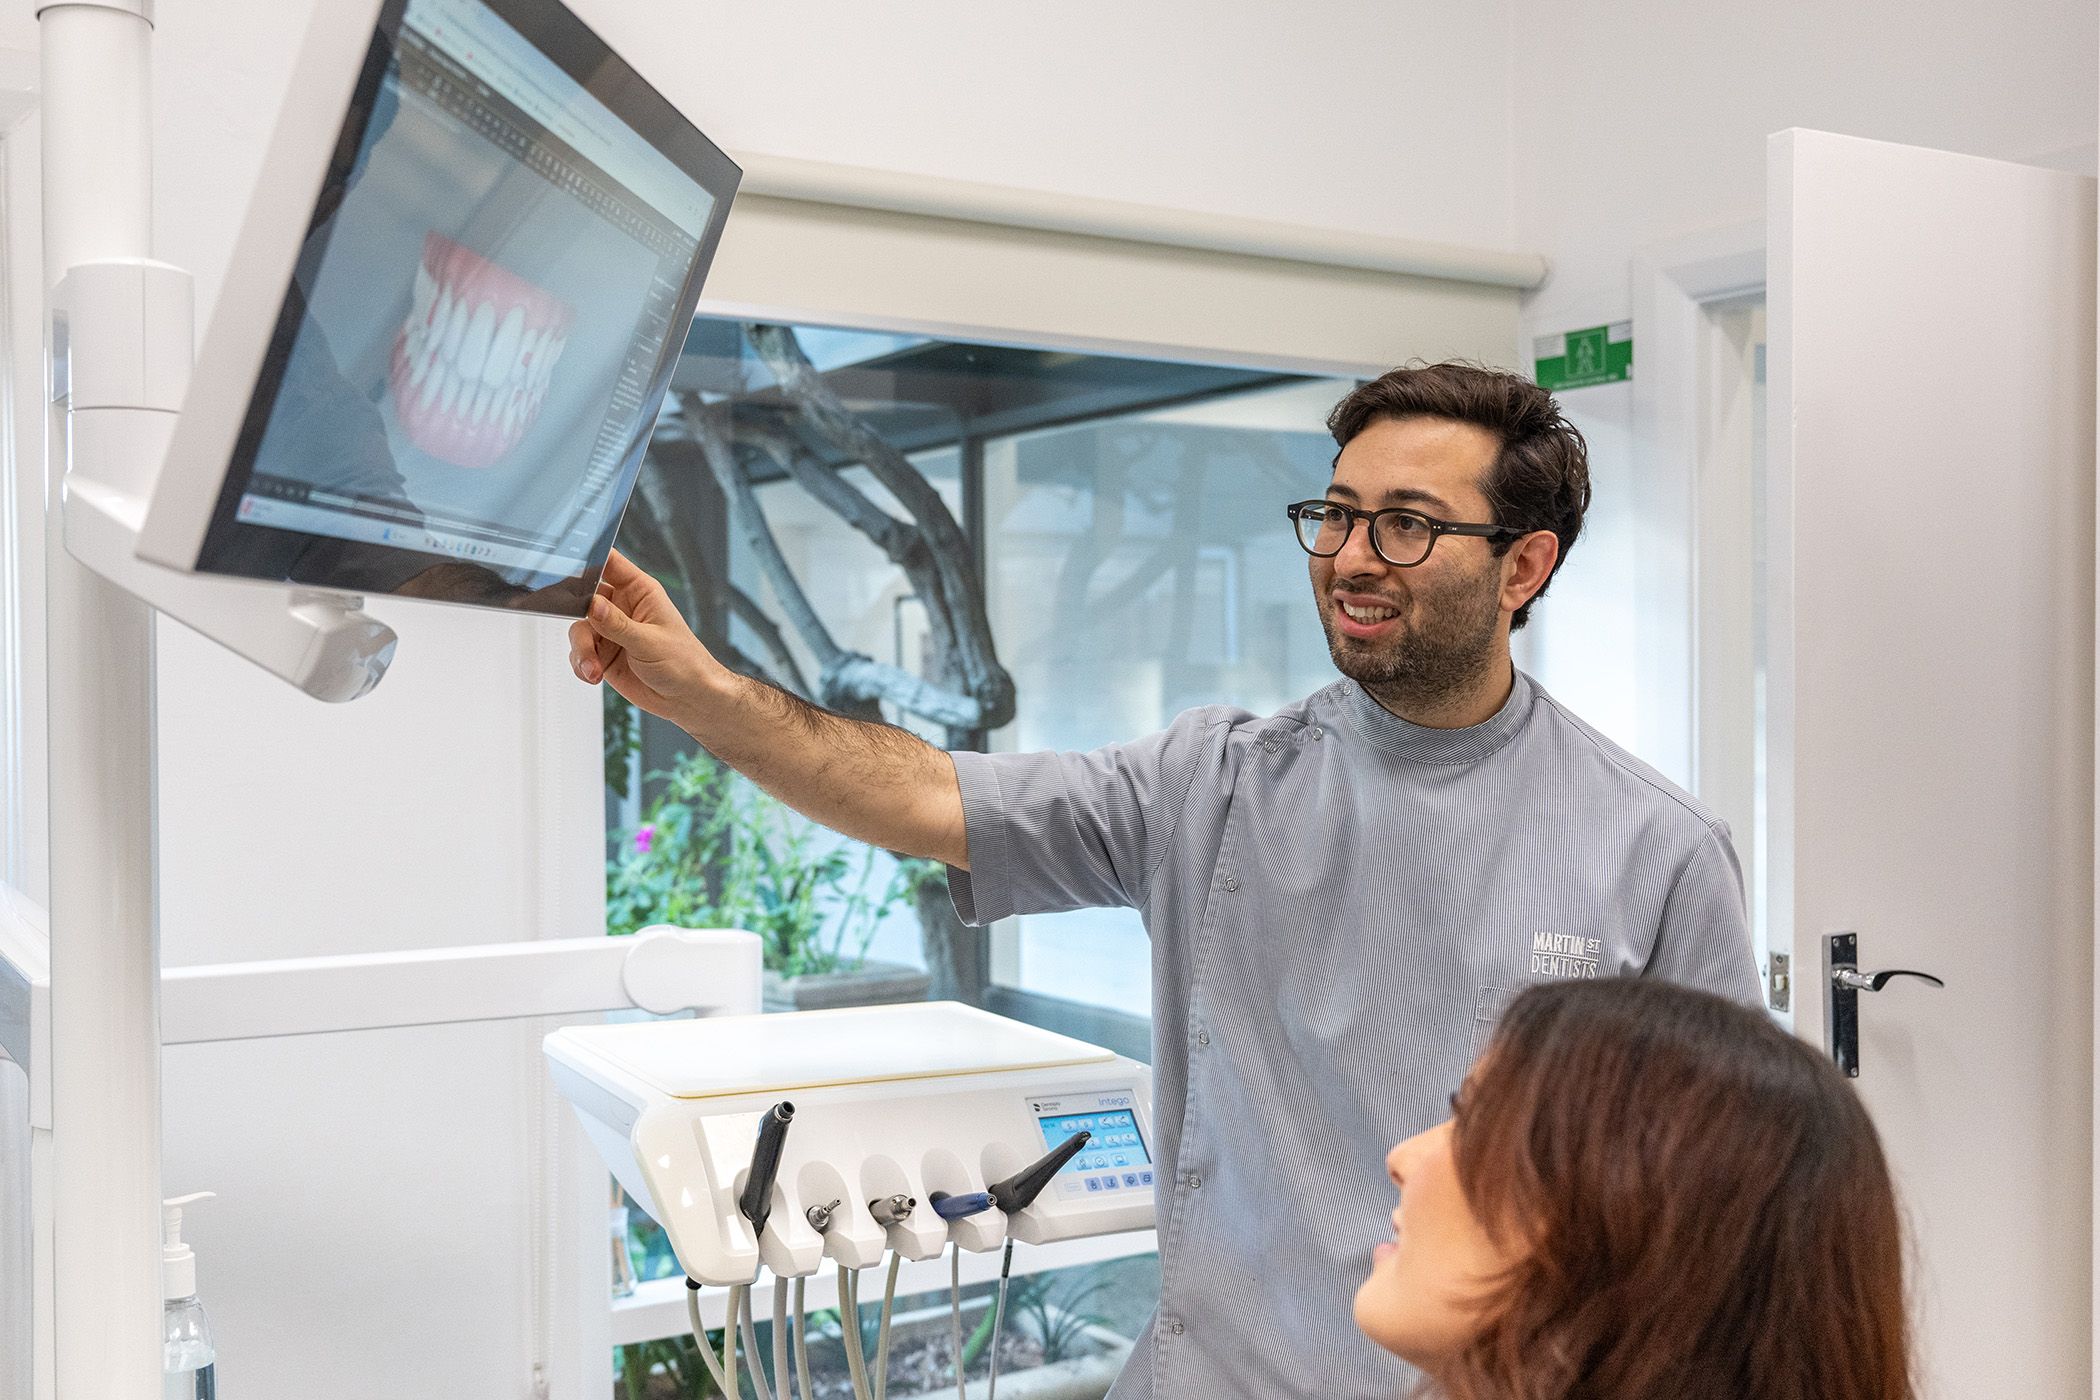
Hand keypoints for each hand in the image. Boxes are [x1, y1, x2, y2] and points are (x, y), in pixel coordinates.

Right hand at [569, 549, 721, 723]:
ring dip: (582, 650)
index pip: (609, 563)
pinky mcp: (603, 654)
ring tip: (594, 669)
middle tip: (583, 634)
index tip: (567, 572)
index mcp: (639, 591)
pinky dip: (582, 665)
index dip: (588, 561)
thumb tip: (591, 605)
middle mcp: (622, 607)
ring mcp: (611, 631)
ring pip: (579, 629)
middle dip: (577, 616)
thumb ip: (617, 624)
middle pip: (584, 598)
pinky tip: (595, 675)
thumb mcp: (649, 642)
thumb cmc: (683, 663)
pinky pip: (579, 653)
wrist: (687, 698)